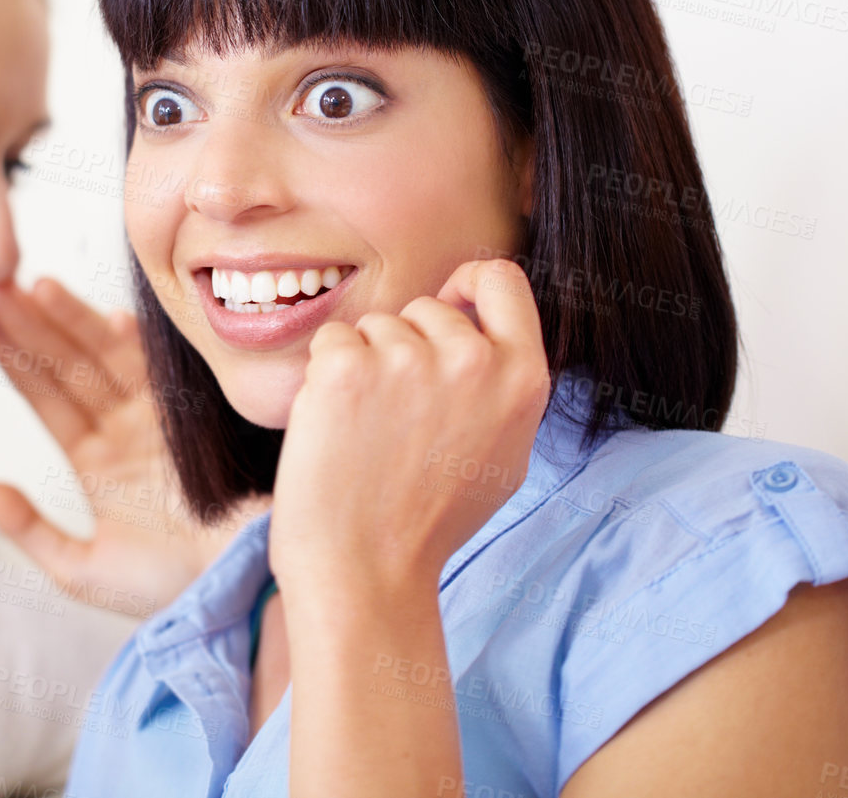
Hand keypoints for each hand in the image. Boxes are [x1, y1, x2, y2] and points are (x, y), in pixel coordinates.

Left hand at [0, 277, 264, 615]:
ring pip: (107, 358)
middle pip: (70, 365)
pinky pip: (162, 371)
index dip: (13, 357)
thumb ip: (32, 530)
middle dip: (33, 325)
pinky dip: (140, 344)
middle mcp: (125, 430)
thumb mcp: (83, 570)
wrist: (239, 591)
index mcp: (96, 462)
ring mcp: (161, 417)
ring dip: (73, 321)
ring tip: (36, 286)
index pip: (45, 397)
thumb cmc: (169, 587)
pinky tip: (112, 315)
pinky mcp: (197, 417)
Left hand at [268, 258, 551, 616]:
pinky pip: (332, 341)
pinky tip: (339, 428)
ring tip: (371, 434)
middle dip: (405, 347)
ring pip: (376, 327)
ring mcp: (409, 359)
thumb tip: (479, 329)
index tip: (448, 304)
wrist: (366, 569)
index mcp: (522, 379)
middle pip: (426, 308)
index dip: (468, 285)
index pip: (502, 278)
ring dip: (364, 365)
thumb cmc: (428, 520)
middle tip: (399, 421)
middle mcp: (473, 360)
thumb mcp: (504, 453)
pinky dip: (325, 376)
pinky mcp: (348, 366)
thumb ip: (502, 385)